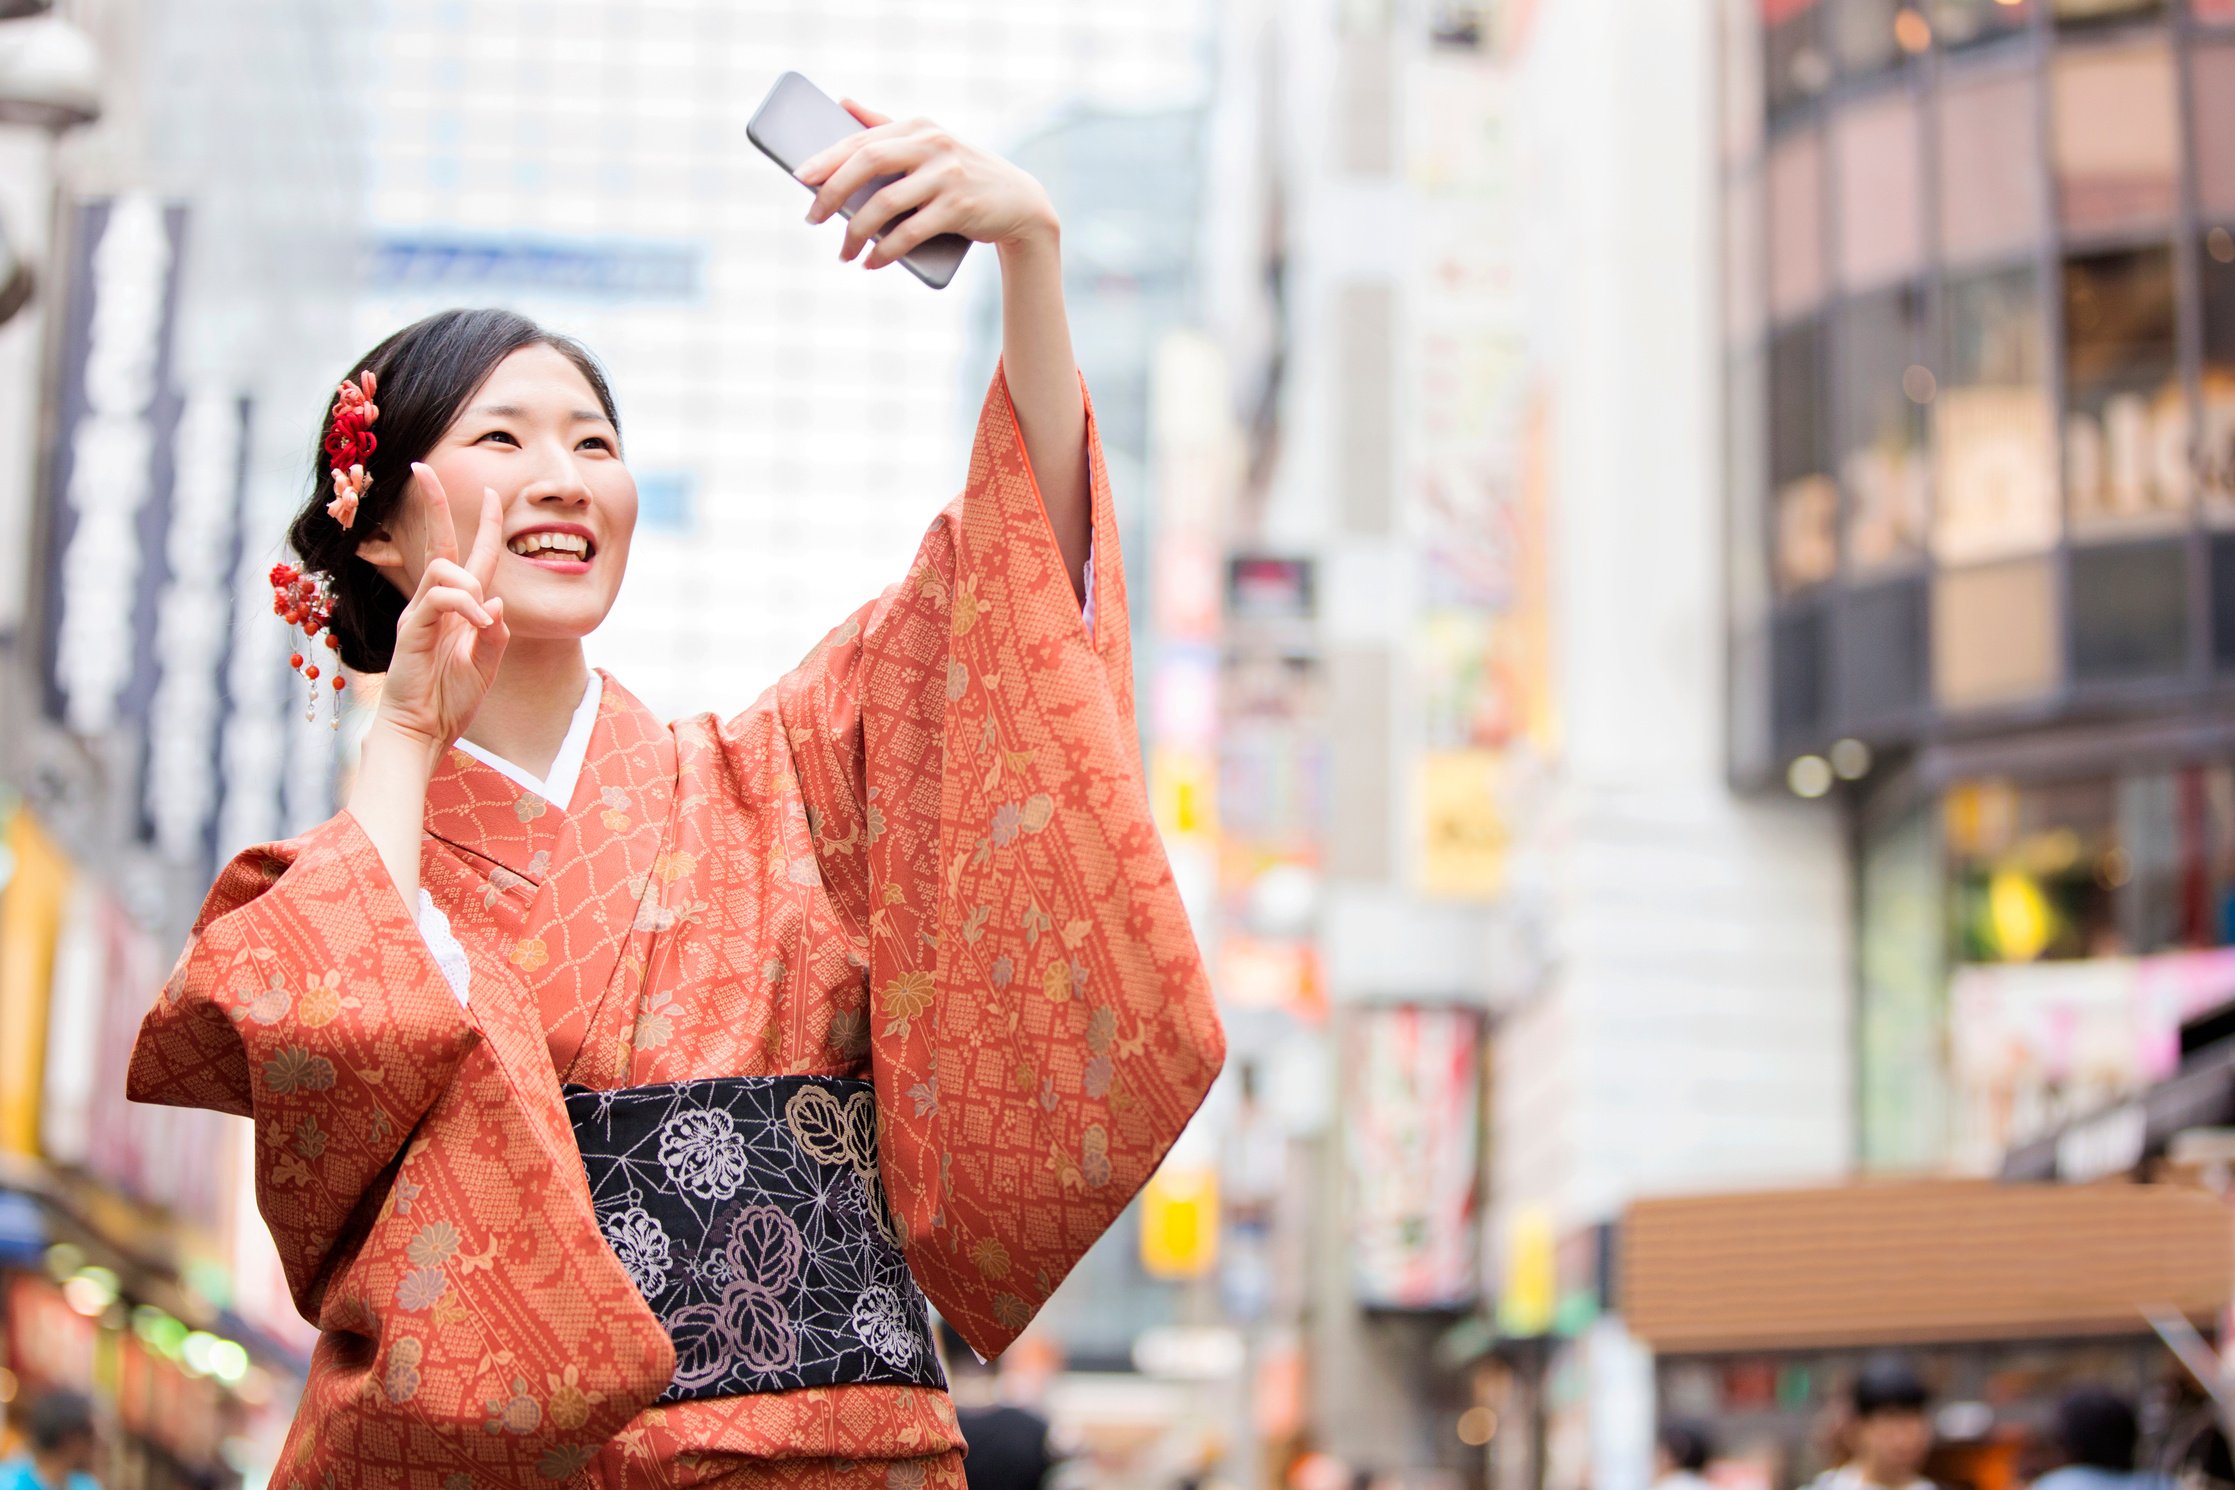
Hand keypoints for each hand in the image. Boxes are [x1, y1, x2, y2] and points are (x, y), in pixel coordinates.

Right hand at [371, 463, 508, 761]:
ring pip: (443, 568)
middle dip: (433, 505)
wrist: (423, 731)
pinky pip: (440, 597)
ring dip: (470, 584)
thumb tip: (497, 602)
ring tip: (480, 620)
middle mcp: (437, 604)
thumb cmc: (450, 700)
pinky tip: (477, 625)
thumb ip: (495, 634)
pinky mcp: (410, 628)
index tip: (489, 491)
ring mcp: (420, 614)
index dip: (483, 524)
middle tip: (423, 468)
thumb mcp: (487, 665)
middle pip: (437, 543)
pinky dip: (464, 604)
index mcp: (459, 610)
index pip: (472, 557)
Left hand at [796, 102, 1058, 269]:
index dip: (827, 159)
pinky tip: (871, 263)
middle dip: (832, 193)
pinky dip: (886, 252)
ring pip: (885, 204)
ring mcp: (947, 175)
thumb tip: (841, 103)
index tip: (800, 179)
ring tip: (844, 253)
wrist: (1020, 202)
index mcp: (918, 127)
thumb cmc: (963, 175)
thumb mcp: (929, 143)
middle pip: (868, 163)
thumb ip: (886, 125)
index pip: (862, 140)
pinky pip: (910, 232)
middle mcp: (932, 144)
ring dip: (856, 233)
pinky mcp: (959, 207)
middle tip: (811, 218)